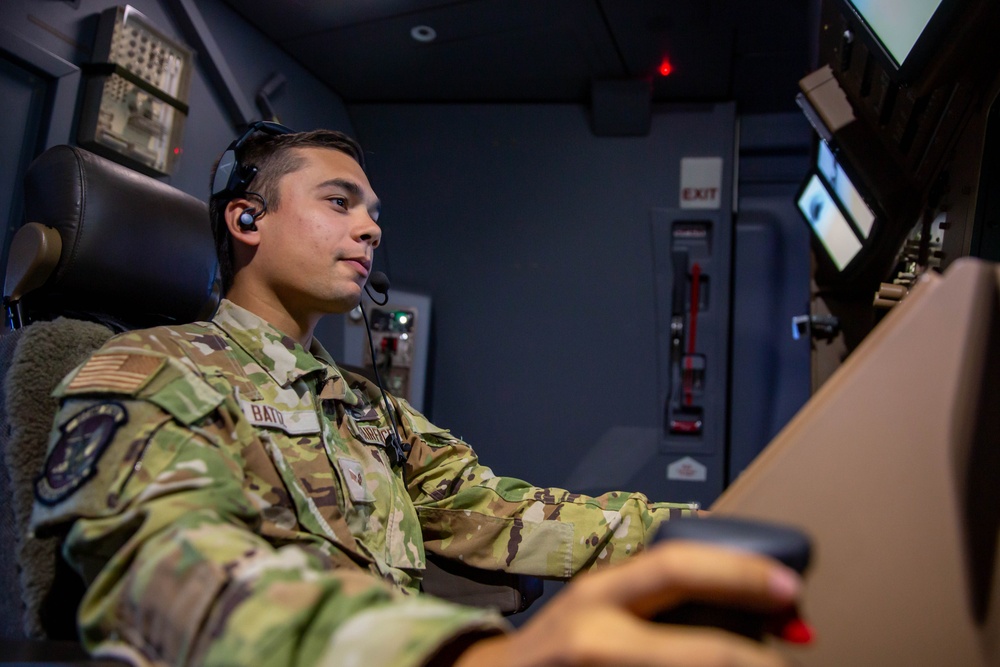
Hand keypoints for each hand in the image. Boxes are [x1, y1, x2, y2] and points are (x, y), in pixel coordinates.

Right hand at [452, 541, 801, 666]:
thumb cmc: (561, 647)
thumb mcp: (600, 608)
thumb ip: (659, 602)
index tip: (788, 586)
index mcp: (600, 593)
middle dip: (757, 659)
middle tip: (790, 654)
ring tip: (764, 666)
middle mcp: (595, 634)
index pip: (676, 567)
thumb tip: (752, 608)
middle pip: (701, 649)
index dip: (739, 571)